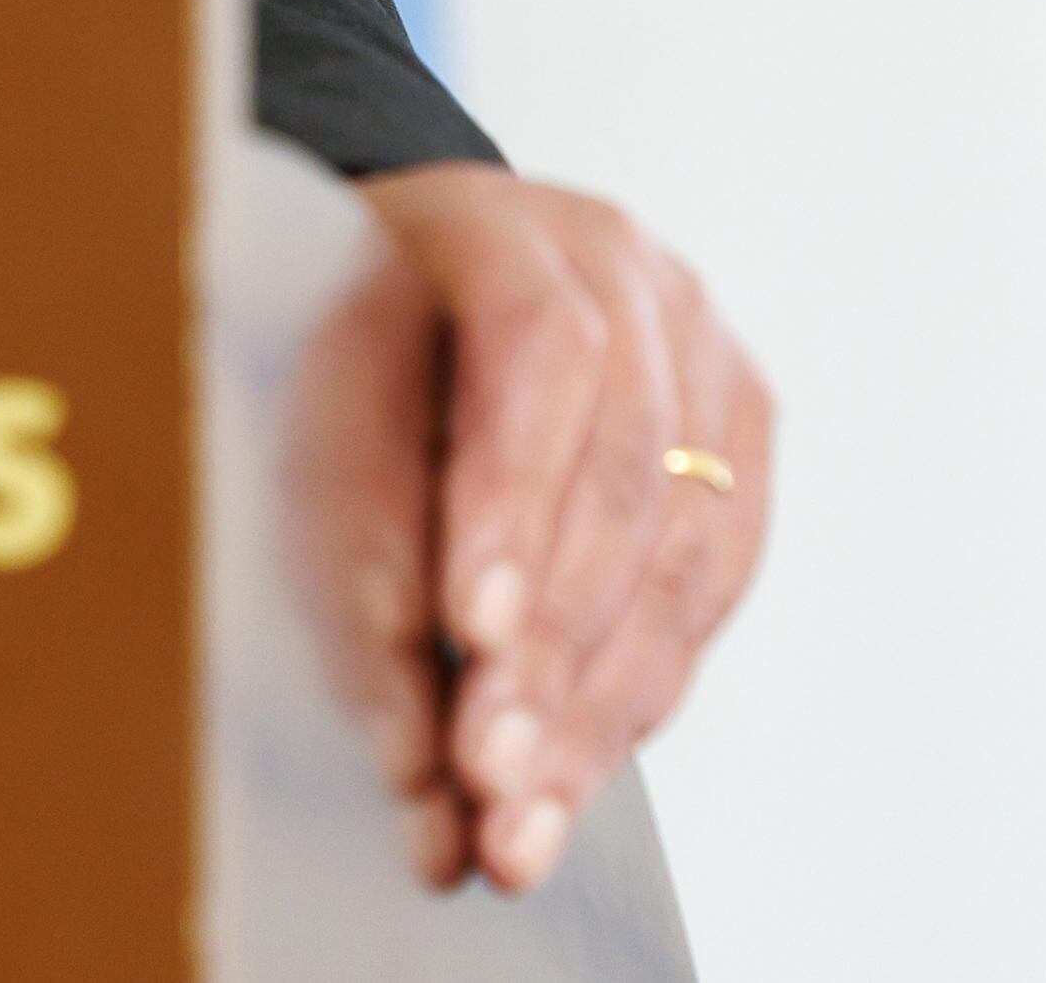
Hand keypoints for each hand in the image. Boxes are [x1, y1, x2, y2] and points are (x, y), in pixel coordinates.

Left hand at [311, 163, 770, 893]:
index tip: (469, 631)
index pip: (540, 354)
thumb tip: (405, 748)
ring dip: (601, 702)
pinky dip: (643, 687)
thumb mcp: (304, 403)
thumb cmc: (338, 334)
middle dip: (553, 647)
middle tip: (485, 775)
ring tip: (520, 820)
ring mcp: (704, 348)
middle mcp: (631, 274)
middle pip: (623, 470)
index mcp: (511, 225)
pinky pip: (719, 577)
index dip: (511, 499)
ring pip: (688, 547)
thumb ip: (350, 547)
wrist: (412, 258)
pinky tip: (578, 766)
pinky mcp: (741, 428)